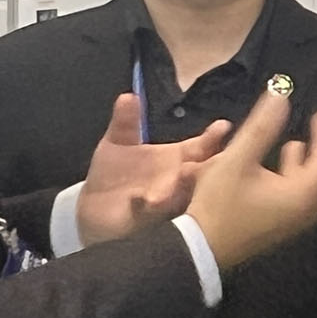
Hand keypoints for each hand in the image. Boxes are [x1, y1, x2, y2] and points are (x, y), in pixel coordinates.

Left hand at [76, 94, 232, 245]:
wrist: (94, 209)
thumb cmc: (115, 174)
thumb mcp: (119, 143)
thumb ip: (126, 122)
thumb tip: (128, 95)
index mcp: (177, 160)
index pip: (202, 148)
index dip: (213, 138)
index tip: (223, 126)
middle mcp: (178, 183)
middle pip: (201, 175)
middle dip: (204, 170)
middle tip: (202, 162)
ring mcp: (166, 204)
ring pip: (180, 198)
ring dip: (176, 191)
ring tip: (171, 183)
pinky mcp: (145, 222)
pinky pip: (149, 215)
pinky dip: (145, 207)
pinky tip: (139, 199)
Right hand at [183, 88, 316, 272]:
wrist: (201, 250)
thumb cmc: (219, 206)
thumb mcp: (235, 161)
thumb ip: (261, 128)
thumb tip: (280, 96)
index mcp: (304, 193)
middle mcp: (309, 206)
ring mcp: (299, 213)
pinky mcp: (286, 216)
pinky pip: (309, 185)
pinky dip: (309, 163)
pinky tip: (295, 148)